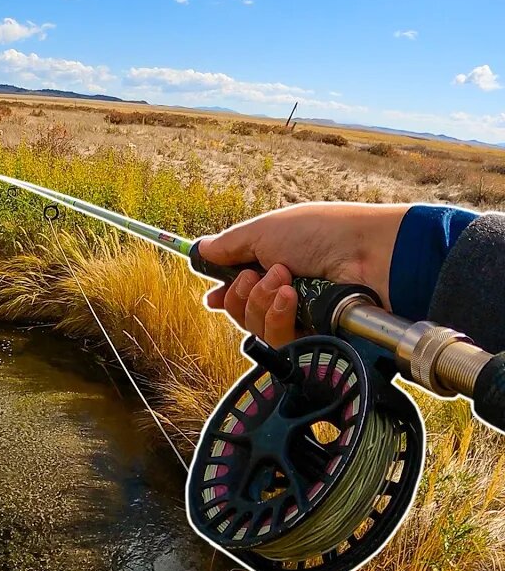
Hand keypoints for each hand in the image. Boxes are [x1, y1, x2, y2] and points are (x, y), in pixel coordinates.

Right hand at [198, 203, 408, 347]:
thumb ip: (229, 245)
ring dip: (261, 302)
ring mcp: (300, 318)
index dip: (225, 295)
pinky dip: (278, 317)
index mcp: (274, 266)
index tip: (213, 297)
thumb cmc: (322, 233)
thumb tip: (201, 249)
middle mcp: (285, 295)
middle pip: (240, 312)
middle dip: (241, 293)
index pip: (241, 291)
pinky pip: (277, 340)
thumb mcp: (265, 230)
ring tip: (284, 282)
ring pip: (254, 328)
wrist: (368, 255)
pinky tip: (291, 298)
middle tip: (260, 274)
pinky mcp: (312, 338)